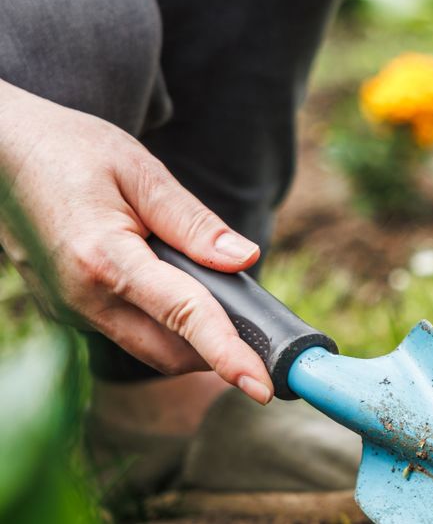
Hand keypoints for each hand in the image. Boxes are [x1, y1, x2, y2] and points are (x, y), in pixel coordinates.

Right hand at [0, 84, 273, 403]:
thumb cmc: (70, 151)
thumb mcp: (140, 171)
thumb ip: (193, 222)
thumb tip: (246, 259)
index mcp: (104, 259)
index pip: (183, 316)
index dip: (228, 353)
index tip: (262, 384)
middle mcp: (83, 298)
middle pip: (168, 351)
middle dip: (219, 353)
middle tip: (265, 338)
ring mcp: (69, 310)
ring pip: (147, 346)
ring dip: (191, 340)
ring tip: (230, 309)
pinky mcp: (65, 309)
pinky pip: (125, 329)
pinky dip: (163, 323)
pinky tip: (180, 288)